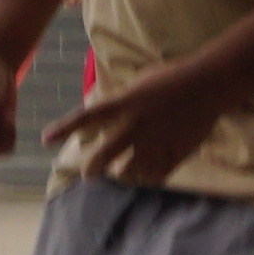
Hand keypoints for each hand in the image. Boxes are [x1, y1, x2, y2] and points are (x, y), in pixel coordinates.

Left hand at [58, 54, 240, 189]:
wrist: (208, 84)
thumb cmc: (171, 77)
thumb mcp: (138, 83)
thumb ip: (119, 100)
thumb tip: (99, 111)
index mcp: (123, 103)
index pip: (86, 117)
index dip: (63, 128)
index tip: (45, 140)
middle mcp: (134, 126)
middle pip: (103, 158)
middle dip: (92, 169)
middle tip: (90, 172)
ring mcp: (153, 142)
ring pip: (129, 173)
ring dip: (125, 174)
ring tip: (126, 171)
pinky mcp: (173, 154)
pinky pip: (155, 176)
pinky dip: (149, 176)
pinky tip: (149, 171)